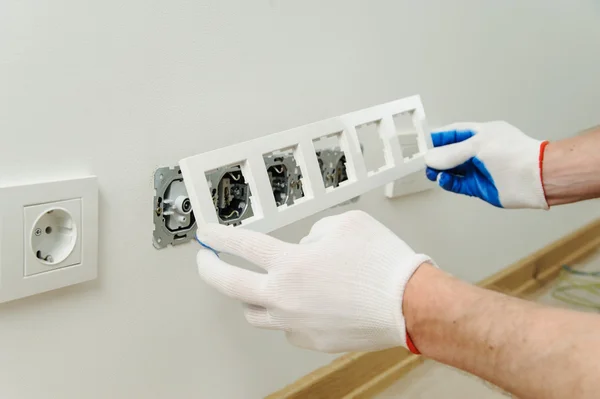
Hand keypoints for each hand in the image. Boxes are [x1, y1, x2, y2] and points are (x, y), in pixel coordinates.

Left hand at [195, 210, 430, 352]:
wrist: (409, 304)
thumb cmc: (382, 264)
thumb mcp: (345, 224)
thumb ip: (314, 232)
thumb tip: (305, 245)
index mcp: (291, 262)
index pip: (242, 246)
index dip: (219, 236)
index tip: (207, 234)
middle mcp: (286, 295)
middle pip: (229, 285)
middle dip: (210, 269)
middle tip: (206, 261)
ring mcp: (296, 322)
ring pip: (254, 313)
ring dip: (248, 297)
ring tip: (252, 287)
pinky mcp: (311, 340)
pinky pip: (287, 326)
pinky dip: (286, 313)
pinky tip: (299, 304)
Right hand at [424, 121, 548, 208]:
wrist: (535, 178)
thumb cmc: (514, 155)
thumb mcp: (477, 146)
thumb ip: (451, 153)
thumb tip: (431, 157)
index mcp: (482, 134)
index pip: (454, 133)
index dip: (438, 137)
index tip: (422, 143)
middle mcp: (480, 151)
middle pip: (451, 152)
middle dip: (436, 156)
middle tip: (424, 160)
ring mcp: (480, 169)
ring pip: (453, 169)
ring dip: (440, 170)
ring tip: (432, 171)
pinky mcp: (479, 186)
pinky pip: (457, 184)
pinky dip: (448, 182)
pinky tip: (443, 179)